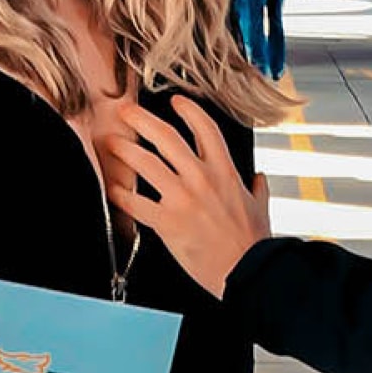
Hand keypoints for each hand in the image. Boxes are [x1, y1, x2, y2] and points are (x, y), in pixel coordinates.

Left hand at [103, 96, 270, 298]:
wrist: (248, 271)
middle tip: (126, 111)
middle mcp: (201, 178)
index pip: (205, 128)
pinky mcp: (167, 222)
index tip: (176, 102)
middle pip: (165, 137)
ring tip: (111, 143)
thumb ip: (257, 189)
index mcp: (225, 172)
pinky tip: (112, 190)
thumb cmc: (253, 244)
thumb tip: (258, 179)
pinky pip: (135, 203)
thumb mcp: (260, 208)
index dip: (188, 110)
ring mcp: (182, 198)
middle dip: (141, 119)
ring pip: (145, 163)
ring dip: (124, 149)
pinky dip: (120, 195)